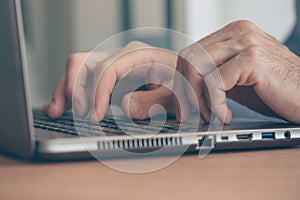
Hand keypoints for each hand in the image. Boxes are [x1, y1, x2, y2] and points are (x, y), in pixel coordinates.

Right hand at [43, 41, 177, 120]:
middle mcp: (121, 56)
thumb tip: (123, 107)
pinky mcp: (107, 76)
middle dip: (74, 88)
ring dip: (64, 90)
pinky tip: (60, 106)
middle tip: (78, 114)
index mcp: (138, 55)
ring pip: (78, 69)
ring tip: (56, 110)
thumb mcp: (176, 95)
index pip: (108, 69)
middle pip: (85, 62)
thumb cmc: (183, 84)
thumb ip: (153, 101)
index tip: (95, 116)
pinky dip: (69, 93)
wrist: (184, 78)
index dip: (98, 93)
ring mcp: (112, 64)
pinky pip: (82, 79)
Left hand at [175, 20, 299, 123]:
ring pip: (196, 68)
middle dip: (186, 91)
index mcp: (232, 34)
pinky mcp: (252, 59)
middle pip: (188, 58)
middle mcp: (238, 32)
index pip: (190, 53)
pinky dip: (215, 105)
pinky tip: (227, 116)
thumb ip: (213, 76)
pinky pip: (214, 83)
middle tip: (194, 113)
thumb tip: (184, 88)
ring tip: (212, 116)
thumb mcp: (237, 80)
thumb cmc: (276, 91)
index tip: (187, 104)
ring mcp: (245, 43)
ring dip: (198, 99)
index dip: (182, 82)